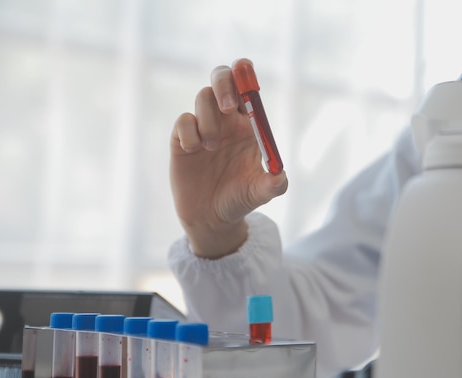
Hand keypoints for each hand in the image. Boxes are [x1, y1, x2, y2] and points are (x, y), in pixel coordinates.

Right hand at [170, 58, 287, 258]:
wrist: (212, 218)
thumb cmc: (240, 200)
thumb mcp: (260, 194)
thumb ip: (273, 184)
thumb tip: (280, 174)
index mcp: (249, 123)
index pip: (247, 88)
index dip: (246, 77)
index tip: (247, 84)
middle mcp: (226, 119)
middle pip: (222, 78)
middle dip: (224, 83)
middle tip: (227, 108)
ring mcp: (203, 126)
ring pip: (203, 97)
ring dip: (209, 119)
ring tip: (212, 147)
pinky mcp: (181, 138)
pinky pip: (183, 120)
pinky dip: (189, 132)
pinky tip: (193, 151)